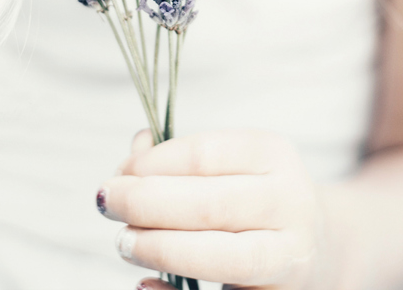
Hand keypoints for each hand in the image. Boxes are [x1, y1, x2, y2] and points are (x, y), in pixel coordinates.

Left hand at [97, 129, 330, 289]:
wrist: (323, 244)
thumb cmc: (255, 195)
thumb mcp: (231, 162)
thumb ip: (180, 157)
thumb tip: (133, 152)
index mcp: (272, 154)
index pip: (202, 155)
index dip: (151, 164)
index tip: (120, 172)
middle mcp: (290, 201)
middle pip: (207, 203)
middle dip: (144, 203)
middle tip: (106, 203)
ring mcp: (291, 255)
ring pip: (220, 255)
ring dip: (159, 248)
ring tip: (123, 241)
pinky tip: (144, 282)